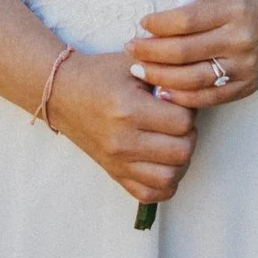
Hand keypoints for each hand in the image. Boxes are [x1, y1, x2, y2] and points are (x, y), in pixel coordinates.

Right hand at [49, 51, 197, 205]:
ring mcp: (118, 161)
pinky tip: (162, 162)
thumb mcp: (133, 63)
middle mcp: (123, 140)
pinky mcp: (114, 173)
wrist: (63, 93)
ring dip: (179, 160)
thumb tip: (194, 88)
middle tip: (178, 121)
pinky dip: (164, 183)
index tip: (178, 101)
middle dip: (188, 135)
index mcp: (129, 109)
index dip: (189, 109)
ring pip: (170, 177)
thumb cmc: (100, 74)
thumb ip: (165, 72)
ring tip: (172, 141)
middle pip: (182, 152)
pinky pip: (150, 194)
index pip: (183, 121)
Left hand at [124, 0, 257, 108]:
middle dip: (150, 52)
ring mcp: (244, 67)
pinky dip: (181, 97)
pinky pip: (207, 98)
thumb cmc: (251, 1)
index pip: (184, 21)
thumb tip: (153, 23)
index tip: (142, 24)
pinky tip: (163, 89)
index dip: (157, 25)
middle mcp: (239, 39)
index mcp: (232, 9)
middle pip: (183, 52)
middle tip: (130, 50)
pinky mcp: (246, 87)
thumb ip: (192, 6)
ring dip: (159, 77)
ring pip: (192, 80)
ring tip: (139, 70)